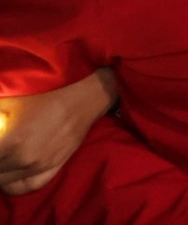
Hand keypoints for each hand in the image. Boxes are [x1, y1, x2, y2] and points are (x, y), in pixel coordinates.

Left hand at [0, 69, 116, 194]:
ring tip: (2, 162)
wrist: (79, 104)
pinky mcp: (51, 169)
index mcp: (11, 142)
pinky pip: (26, 187)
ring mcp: (38, 167)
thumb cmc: (44, 102)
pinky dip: (13, 186)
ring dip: (0, 173)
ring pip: (5, 183)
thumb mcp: (10, 104)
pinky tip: (10, 176)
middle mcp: (23, 158)